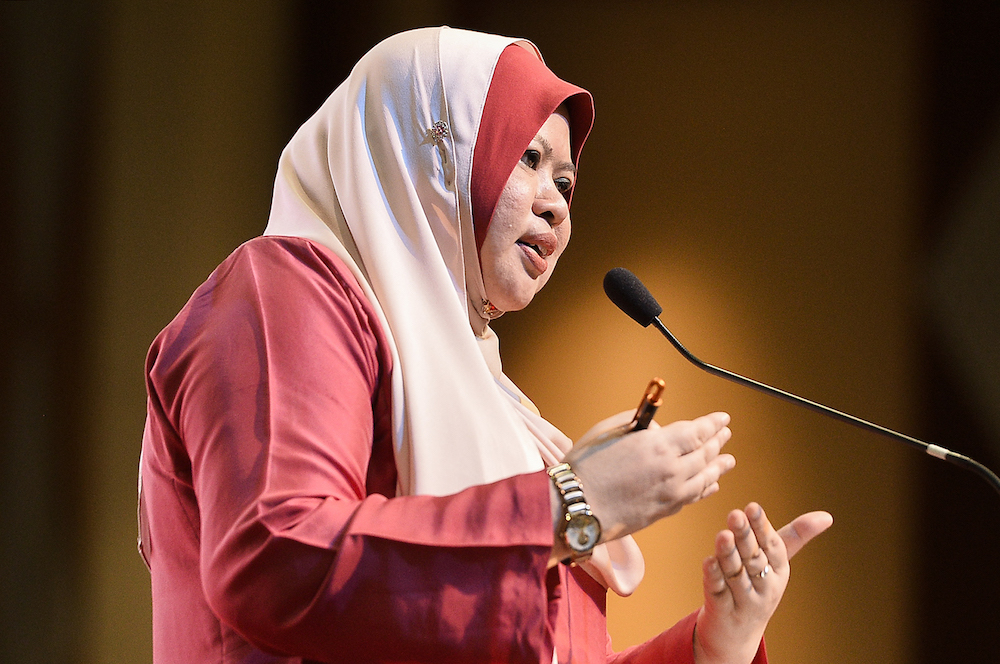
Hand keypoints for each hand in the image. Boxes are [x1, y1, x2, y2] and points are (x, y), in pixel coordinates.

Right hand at [560, 409, 735, 543]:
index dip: (712, 424)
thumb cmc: (586, 465)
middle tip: (725, 435)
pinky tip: (711, 485)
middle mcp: (671, 470)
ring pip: (704, 478)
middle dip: (718, 442)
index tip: (722, 418)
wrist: (577, 506)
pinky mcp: (664, 512)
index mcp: (658, 446)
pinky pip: (693, 497)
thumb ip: (640, 426)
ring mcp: (670, 494)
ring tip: (728, 460)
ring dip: (718, 467)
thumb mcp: (610, 431)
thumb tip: (659, 430)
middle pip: (705, 454)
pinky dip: (706, 488)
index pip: (697, 432)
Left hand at [694, 504, 833, 663]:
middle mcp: (765, 587)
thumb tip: (827, 516)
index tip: (753, 507)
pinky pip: (719, 592)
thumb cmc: (757, 587)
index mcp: (779, 570)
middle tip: (735, 515)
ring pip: (736, 575)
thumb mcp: (776, 562)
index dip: (762, 527)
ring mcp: (744, 601)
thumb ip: (795, 536)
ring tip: (722, 535)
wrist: (737, 635)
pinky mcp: (723, 612)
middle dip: (745, 537)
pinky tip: (708, 562)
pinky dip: (714, 577)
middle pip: (754, 559)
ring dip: (728, 555)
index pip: (772, 546)